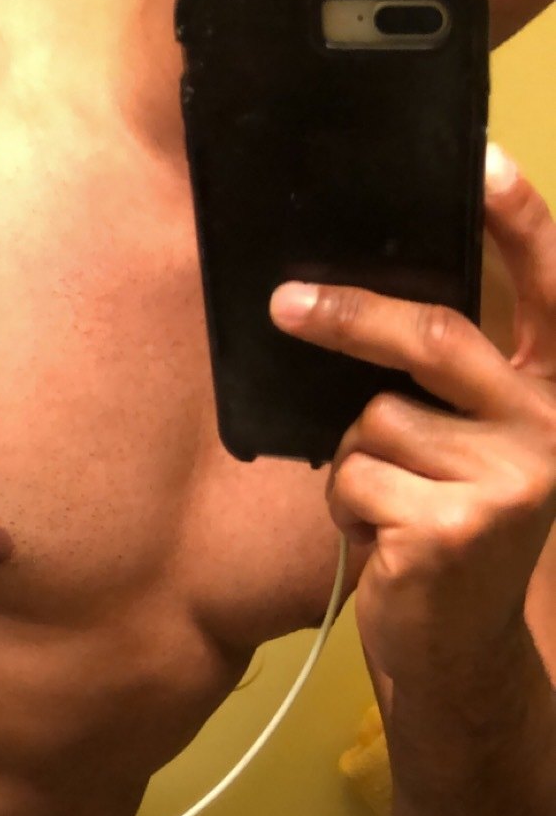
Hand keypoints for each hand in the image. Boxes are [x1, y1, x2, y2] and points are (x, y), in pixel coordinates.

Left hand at [270, 144, 555, 695]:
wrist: (459, 658)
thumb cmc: (450, 540)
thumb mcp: (472, 454)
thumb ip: (454, 387)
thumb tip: (359, 304)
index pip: (552, 287)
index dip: (520, 219)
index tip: (483, 157)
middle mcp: (550, 430)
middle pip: (437, 337)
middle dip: (352, 318)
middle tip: (287, 304)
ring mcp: (507, 482)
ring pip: (376, 423)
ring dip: (355, 467)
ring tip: (388, 509)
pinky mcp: (452, 529)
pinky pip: (355, 480)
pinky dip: (346, 511)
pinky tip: (382, 544)